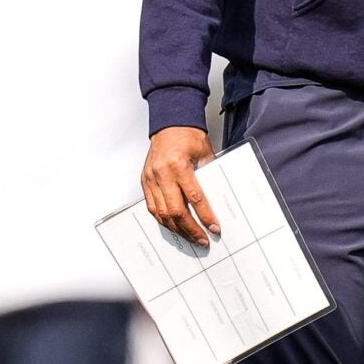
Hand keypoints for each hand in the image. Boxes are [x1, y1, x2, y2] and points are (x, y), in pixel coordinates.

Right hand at [143, 126, 218, 246]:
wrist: (170, 123)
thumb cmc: (188, 136)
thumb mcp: (205, 154)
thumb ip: (209, 177)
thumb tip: (219, 201)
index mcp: (178, 165)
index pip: (194, 198)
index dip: (205, 216)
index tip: (214, 228)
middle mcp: (161, 173)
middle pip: (175, 211)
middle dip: (190, 229)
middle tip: (201, 240)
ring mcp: (150, 178)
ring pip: (161, 213)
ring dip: (176, 228)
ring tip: (189, 237)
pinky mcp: (145, 181)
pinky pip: (152, 207)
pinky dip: (163, 219)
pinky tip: (173, 226)